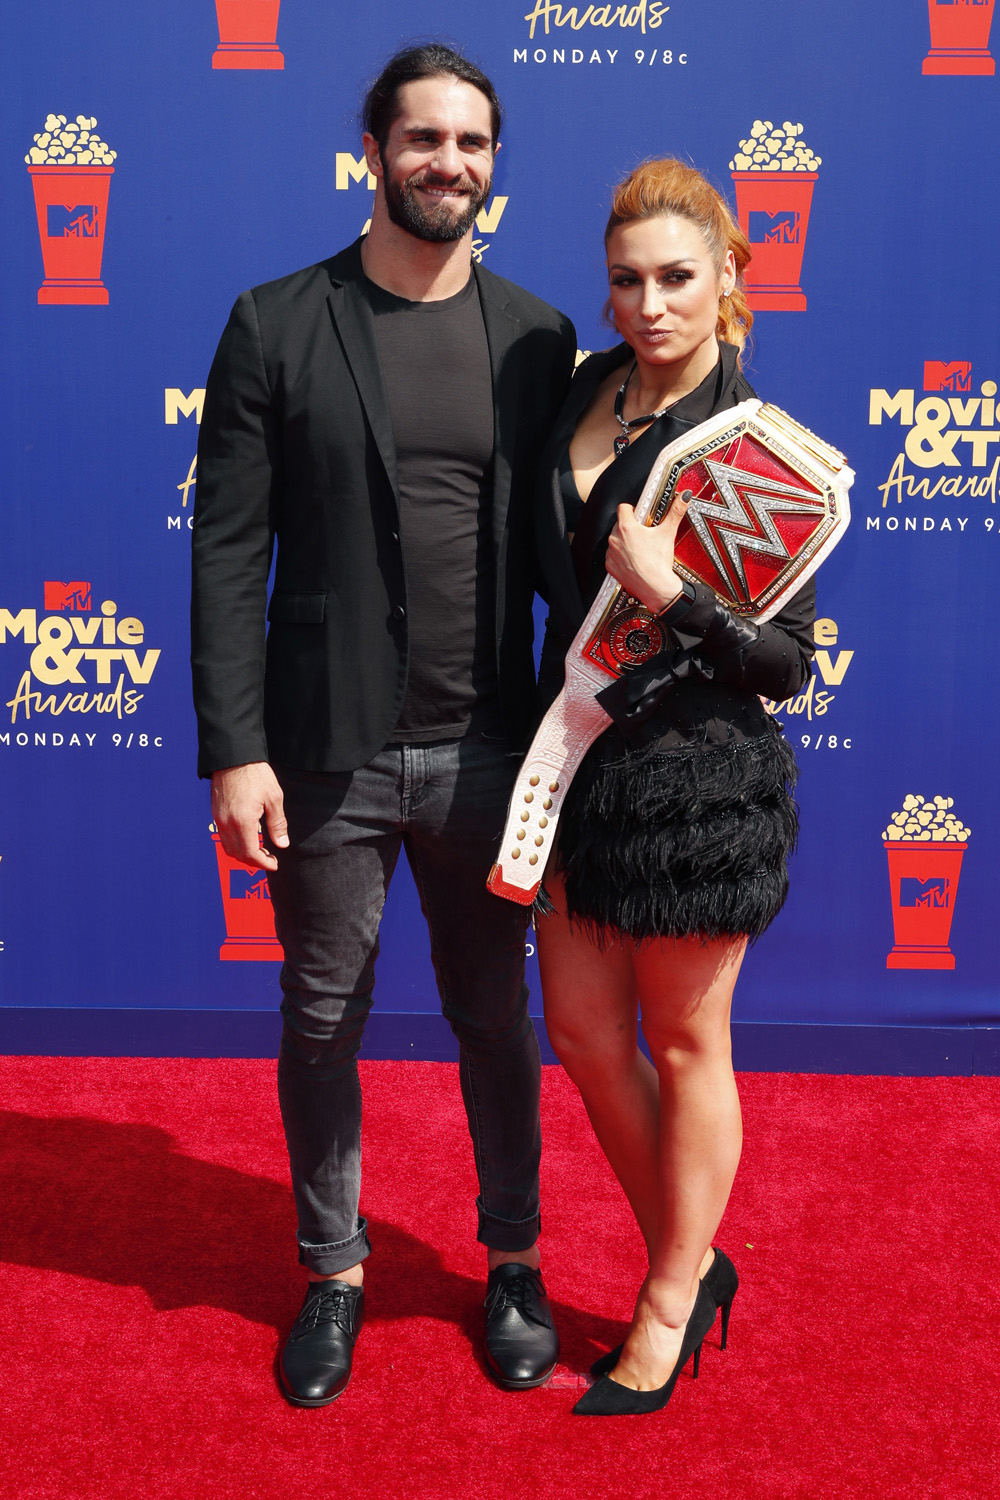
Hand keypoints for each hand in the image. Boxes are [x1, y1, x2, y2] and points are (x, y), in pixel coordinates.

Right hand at [211, 761, 288, 871]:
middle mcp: (227, 823)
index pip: (250, 854)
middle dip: (254, 862)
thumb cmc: (255, 774)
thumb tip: (282, 844)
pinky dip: (235, 844)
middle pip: (238, 855)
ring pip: (228, 848)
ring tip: (260, 850)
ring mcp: (218, 819)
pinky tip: (248, 838)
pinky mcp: (215, 813)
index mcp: (243, 821)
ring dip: (244, 854)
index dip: (263, 863)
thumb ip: (278, 824)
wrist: (234, 756)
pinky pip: (223, 837)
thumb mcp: (274, 797)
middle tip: (270, 859)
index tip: (274, 864)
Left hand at [605, 490, 692, 612]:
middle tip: (644, 533)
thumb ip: (676, 511)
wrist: (655, 588)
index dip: (633, 509)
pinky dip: (621, 556)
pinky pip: (613, 556)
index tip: (640, 515)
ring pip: (616, 540)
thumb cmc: (659, 562)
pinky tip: (634, 560)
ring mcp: (611, 553)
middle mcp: (614, 539)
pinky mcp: (610, 566)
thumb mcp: (668, 532)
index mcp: (626, 527)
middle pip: (619, 524)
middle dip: (630, 526)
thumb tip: (684, 497)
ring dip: (624, 541)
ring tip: (640, 548)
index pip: (623, 507)